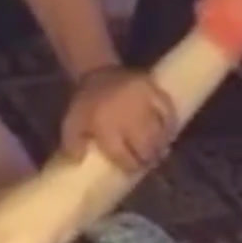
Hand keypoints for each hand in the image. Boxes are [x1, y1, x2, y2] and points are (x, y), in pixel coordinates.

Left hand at [62, 66, 176, 172]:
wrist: (97, 72)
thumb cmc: (85, 104)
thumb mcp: (71, 124)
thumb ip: (72, 145)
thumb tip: (78, 162)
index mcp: (106, 127)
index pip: (124, 155)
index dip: (130, 166)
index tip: (133, 170)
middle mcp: (128, 117)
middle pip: (146, 146)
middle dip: (149, 158)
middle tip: (150, 163)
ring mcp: (143, 102)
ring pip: (160, 132)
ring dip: (161, 145)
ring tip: (161, 152)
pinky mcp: (154, 90)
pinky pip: (168, 111)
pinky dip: (171, 124)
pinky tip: (170, 134)